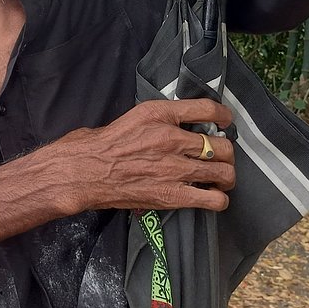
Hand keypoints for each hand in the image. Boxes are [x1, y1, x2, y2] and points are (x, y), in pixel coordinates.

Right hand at [60, 99, 235, 213]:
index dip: (224, 115)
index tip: (225, 122)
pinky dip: (218, 199)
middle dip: (225, 154)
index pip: (208, 108)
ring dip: (224, 177)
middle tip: (218, 158)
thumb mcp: (131, 117)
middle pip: (223, 146)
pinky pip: (214, 199)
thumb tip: (178, 125)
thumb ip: (158, 119)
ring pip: (224, 173)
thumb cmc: (100, 144)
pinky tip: (209, 196)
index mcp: (159, 114)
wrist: (83, 171)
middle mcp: (171, 139)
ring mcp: (174, 168)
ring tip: (218, 179)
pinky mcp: (173, 195)